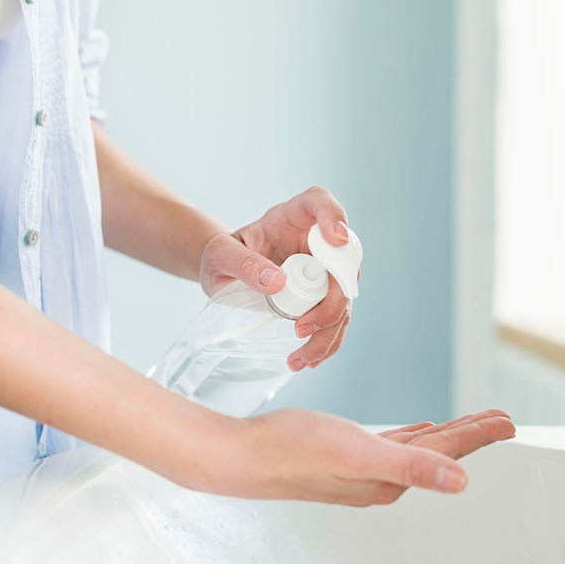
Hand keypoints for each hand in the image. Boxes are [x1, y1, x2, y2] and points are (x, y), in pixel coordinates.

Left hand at [200, 187, 353, 370]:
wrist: (225, 273)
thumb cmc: (222, 255)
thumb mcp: (220, 254)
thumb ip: (243, 262)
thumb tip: (276, 282)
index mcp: (292, 216)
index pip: (319, 203)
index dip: (334, 217)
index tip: (336, 239)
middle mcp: (316, 241)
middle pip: (343, 263)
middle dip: (332, 300)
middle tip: (302, 327)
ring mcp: (324, 269)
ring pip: (344, 298)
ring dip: (329, 331)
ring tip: (299, 357)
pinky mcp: (323, 296)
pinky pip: (336, 320)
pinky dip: (327, 343)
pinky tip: (309, 360)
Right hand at [236, 408, 514, 505]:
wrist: (250, 455)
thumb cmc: (295, 451)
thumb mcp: (357, 453)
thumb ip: (410, 465)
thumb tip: (459, 481)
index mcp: (392, 476)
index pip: (448, 453)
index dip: (479, 435)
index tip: (506, 423)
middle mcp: (383, 475)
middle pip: (440, 450)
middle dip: (472, 434)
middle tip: (500, 421)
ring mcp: (366, 465)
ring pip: (419, 446)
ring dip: (446, 433)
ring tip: (469, 422)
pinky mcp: (348, 454)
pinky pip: (393, 443)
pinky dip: (412, 434)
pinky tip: (415, 428)